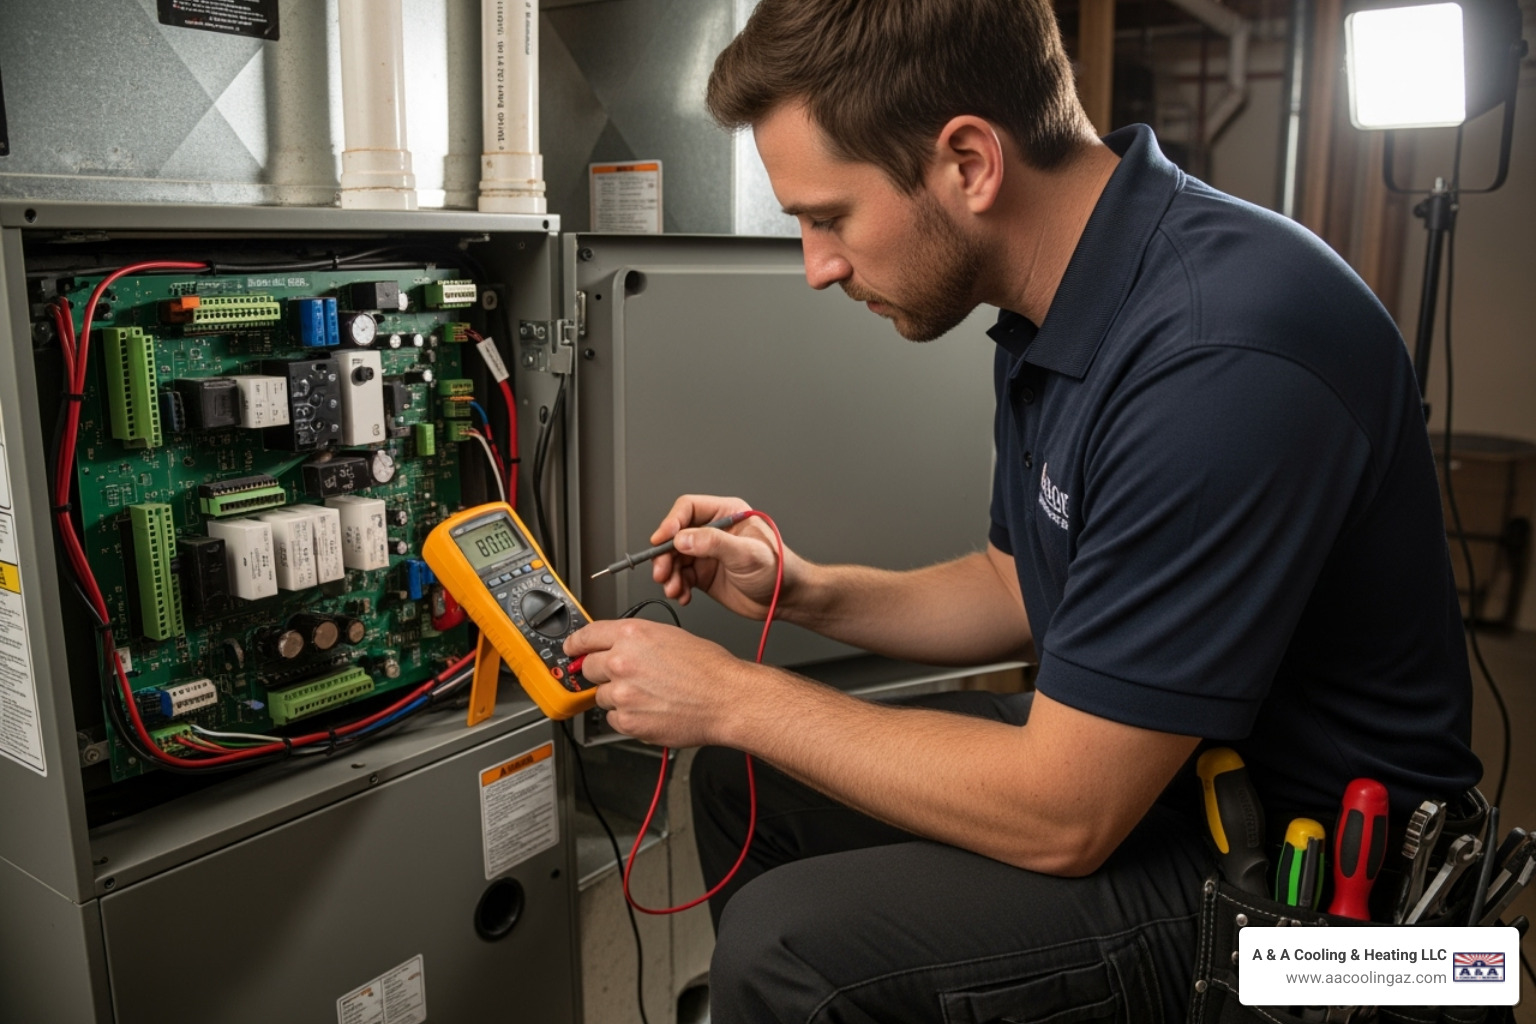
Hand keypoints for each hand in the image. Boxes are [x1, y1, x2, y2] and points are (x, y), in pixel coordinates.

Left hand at [564, 618, 751, 747]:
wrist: (726, 698)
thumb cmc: (708, 668)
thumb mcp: (670, 636)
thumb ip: (636, 640)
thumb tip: (615, 647)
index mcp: (632, 635)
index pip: (586, 636)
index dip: (575, 644)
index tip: (571, 649)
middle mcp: (622, 662)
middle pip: (589, 668)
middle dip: (603, 673)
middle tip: (628, 677)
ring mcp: (622, 694)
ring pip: (602, 697)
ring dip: (618, 696)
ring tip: (649, 695)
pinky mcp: (628, 721)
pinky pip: (613, 719)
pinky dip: (627, 717)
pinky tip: (651, 710)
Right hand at [649, 494, 802, 618]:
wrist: (786, 599)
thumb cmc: (778, 570)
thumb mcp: (747, 553)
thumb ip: (714, 543)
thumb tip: (683, 539)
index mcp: (727, 514)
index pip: (689, 509)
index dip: (671, 523)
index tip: (661, 540)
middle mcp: (714, 531)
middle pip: (676, 535)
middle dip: (665, 555)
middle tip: (662, 572)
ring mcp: (707, 553)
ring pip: (674, 558)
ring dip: (669, 574)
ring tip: (674, 589)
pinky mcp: (704, 574)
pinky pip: (680, 576)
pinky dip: (677, 586)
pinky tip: (683, 595)